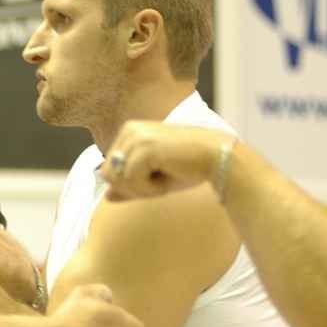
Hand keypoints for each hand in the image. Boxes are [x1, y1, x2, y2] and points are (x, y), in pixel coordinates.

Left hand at [102, 121, 230, 200]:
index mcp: (129, 131)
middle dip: (132, 188)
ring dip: (142, 189)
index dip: (129, 184)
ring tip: (165, 178)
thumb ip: (130, 186)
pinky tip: (168, 177)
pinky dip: (150, 189)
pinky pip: (132, 181)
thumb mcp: (154, 179)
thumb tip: (107, 196)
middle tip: (159, 183)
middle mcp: (129, 130)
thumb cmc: (190, 167)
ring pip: (118, 179)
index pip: (108, 169)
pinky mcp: (145, 148)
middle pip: (108, 175)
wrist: (219, 157)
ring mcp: (136, 137)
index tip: (154, 179)